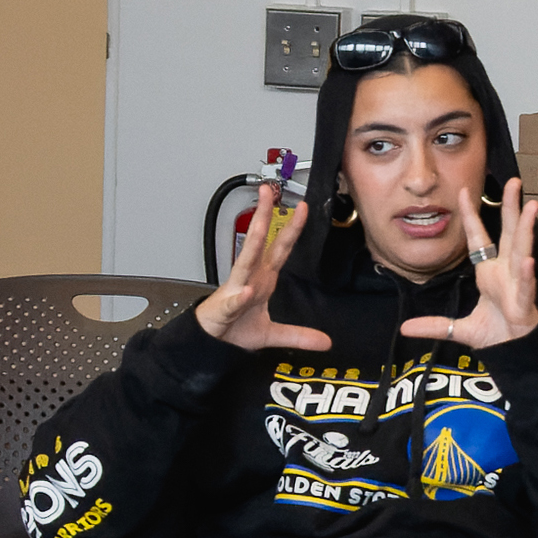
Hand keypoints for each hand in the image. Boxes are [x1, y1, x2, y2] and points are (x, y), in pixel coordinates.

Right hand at [194, 187, 331, 354]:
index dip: (292, 229)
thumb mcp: (273, 334)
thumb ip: (299, 335)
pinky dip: (238, 298)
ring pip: (245, 261)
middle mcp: (249, 278)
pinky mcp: (224, 309)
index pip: (281, 249)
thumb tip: (325, 342)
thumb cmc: (234, 329)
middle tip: (268, 193)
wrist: (212, 344)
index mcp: (262, 279)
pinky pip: (232, 302)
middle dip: (264, 217)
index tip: (302, 208)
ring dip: (253, 243)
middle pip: (259, 242)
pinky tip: (243, 292)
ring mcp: (235, 290)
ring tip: (260, 226)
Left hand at [398, 182, 537, 349]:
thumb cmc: (495, 335)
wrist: (512, 354)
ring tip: (531, 206)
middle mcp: (505, 272)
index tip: (465, 191)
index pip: (480, 238)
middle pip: (508, 233)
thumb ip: (434, 325)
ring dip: (526, 229)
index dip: (472, 216)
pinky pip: (525, 286)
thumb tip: (405, 328)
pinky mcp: (524, 303)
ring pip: (522, 250)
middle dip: (511, 207)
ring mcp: (516, 284)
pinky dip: (525, 274)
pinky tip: (525, 260)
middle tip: (513, 182)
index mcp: (489, 272)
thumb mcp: (458, 329)